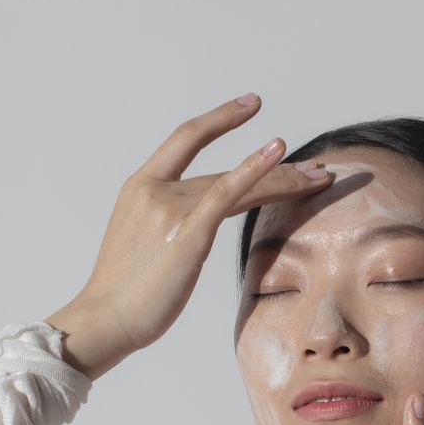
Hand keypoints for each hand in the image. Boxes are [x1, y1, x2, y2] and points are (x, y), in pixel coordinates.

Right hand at [46, 93, 332, 374]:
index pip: (185, 139)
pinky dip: (255, 170)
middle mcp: (155, 191)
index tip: (250, 105)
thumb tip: (193, 226)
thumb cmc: (124, 293)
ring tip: (318, 176)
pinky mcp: (188, 233)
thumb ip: (166, 223)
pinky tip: (278, 153)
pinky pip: (227, 193)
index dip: (220, 119)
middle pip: (224, 170)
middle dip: (275, 168)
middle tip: (311, 166)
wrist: (105, 319)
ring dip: (283, 180)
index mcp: (140, 188)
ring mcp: (171, 209)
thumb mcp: (142, 243)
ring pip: (237, 185)